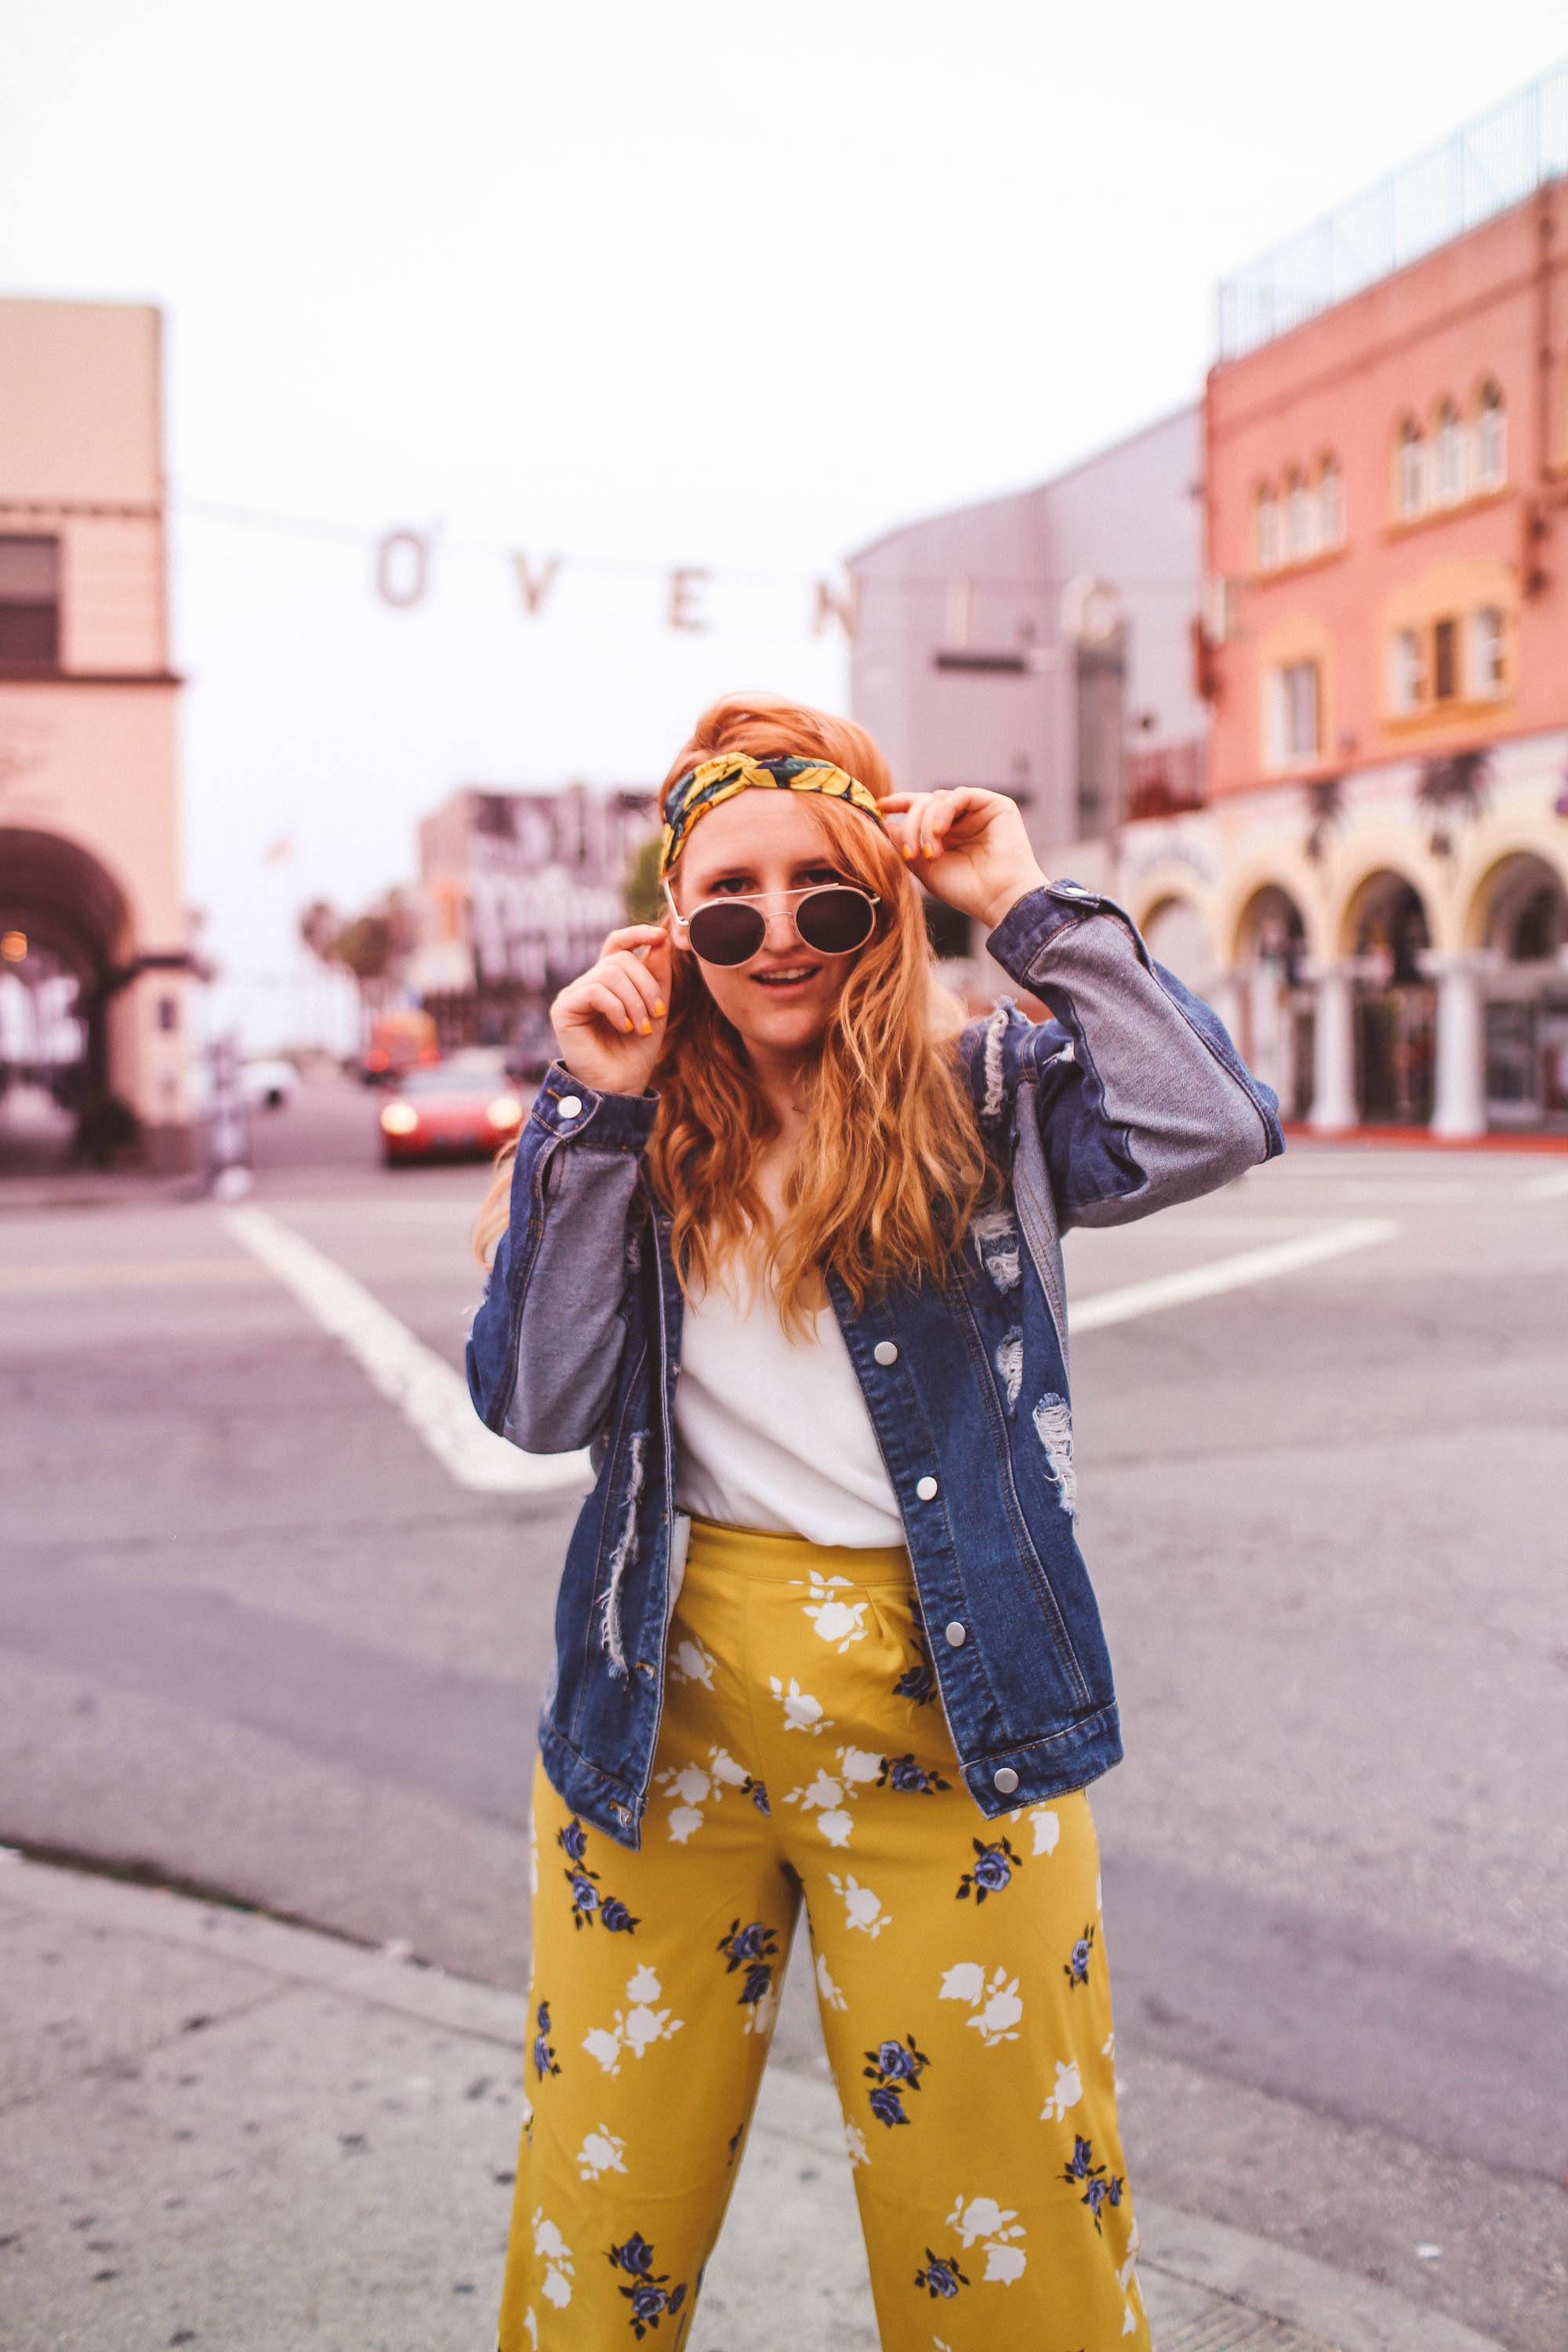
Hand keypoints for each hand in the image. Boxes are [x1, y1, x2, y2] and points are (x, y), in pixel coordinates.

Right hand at [550, 924, 671, 1094]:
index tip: (660, 935)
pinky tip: (625, 1028)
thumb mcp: (655, 1008)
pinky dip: (617, 1009)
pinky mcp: (563, 1008)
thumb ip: (657, 974)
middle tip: (658, 1014)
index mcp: (608, 982)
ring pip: (609, 973)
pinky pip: (595, 991)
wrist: (620, 1086)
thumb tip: (661, 937)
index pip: (617, 945)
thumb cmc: (636, 1051)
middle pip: (619, 959)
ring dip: (635, 1001)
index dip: (637, 934)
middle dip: (646, 985)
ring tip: (641, 1027)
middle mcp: (588, 984)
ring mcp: (574, 995)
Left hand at [880, 789, 1049, 929]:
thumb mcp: (924, 868)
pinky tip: (939, 832)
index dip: (899, 803)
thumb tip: (884, 823)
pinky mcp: (996, 805)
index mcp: (947, 832)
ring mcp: (978, 811)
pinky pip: (961, 795)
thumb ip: (904, 844)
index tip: (880, 807)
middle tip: (909, 854)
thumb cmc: (965, 890)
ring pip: (939, 798)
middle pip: (924, 802)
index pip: (920, 808)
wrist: (999, 900)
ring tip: (930, 854)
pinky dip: (944, 811)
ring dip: (926, 825)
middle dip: (911, 826)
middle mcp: (962, 819)